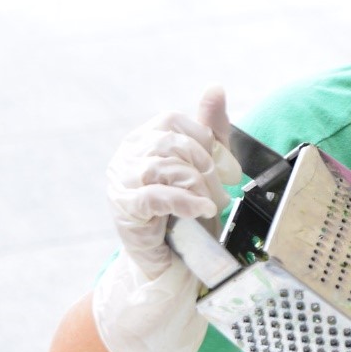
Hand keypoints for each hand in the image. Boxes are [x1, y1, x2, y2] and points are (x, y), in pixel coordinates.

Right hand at [91, 87, 242, 351]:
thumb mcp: (206, 169)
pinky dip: (185, 200)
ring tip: (210, 205)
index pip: (174, 121)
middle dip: (207, 167)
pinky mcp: (126, 210)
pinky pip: (156, 194)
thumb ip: (211, 130)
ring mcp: (122, 182)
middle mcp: (127, 156)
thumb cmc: (188, 213)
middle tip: (222, 191)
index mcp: (144, 140)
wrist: (173, 263)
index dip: (207, 141)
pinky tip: (201, 209)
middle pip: (172, 143)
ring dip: (200, 186)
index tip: (229, 168)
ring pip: (166, 166)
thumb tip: (215, 88)